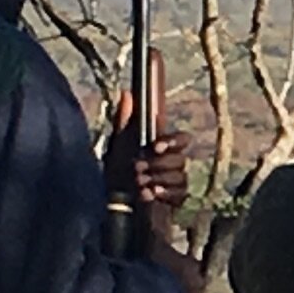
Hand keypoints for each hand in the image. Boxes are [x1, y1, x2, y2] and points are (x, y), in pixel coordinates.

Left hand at [105, 91, 191, 222]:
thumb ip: (123, 120)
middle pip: (180, 160)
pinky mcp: (174, 199)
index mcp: (163, 147)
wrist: (110, 198)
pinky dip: (165, 194)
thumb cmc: (116, 169)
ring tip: (138, 183)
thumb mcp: (116, 143)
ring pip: (180, 177)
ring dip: (158, 179)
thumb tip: (127, 93)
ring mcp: (175, 181)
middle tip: (137, 169)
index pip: (183, 139)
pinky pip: (180, 195)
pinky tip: (149, 194)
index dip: (173, 141)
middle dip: (157, 165)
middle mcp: (173, 163)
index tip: (155, 147)